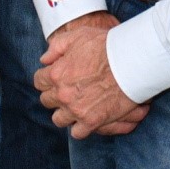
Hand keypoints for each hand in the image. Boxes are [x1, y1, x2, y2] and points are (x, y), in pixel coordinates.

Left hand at [34, 13, 147, 138]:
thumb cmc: (105, 46)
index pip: (39, 81)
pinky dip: (79, 127)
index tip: (55, 76)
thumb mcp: (77, 35)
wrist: (130, 62)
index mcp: (57, 74)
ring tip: (74, 105)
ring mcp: (76, 110)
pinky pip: (77, 133)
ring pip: (58, 119)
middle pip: (46, 101)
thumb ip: (57, 46)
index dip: (46, 78)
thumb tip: (45, 60)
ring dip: (64, 112)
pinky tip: (85, 118)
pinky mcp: (92, 122)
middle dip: (54, 94)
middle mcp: (63, 95)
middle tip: (66, 89)